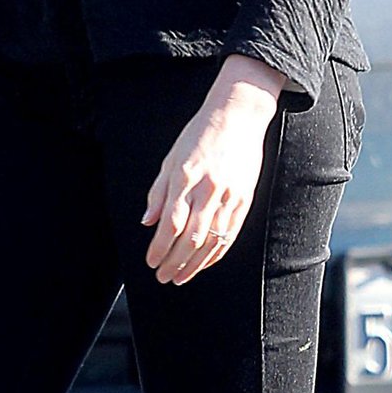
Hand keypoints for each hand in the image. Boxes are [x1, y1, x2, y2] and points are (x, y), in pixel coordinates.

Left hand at [141, 56, 284, 284]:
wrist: (238, 115)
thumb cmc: (200, 134)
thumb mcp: (171, 158)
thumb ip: (158, 191)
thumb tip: (148, 221)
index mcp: (185, 176)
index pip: (170, 224)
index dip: (159, 248)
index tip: (151, 261)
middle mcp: (208, 188)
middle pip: (190, 237)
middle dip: (174, 262)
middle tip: (163, 277)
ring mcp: (229, 195)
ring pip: (211, 240)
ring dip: (195, 264)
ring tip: (181, 277)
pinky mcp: (244, 198)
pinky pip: (230, 233)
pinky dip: (217, 252)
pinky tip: (205, 262)